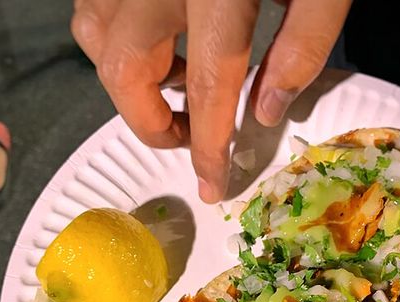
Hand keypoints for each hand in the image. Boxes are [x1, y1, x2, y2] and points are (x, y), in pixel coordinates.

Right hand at [71, 0, 350, 202]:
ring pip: (94, 32)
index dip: (209, 146)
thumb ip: (304, 45)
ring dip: (129, 77)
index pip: (206, 86)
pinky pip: (95, 1)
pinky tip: (163, 32)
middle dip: (151, 120)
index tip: (213, 186)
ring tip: (181, 80)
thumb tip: (264, 111)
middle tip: (192, 134)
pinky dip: (118, 34)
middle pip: (123, 68)